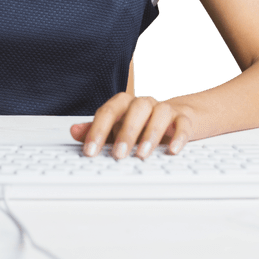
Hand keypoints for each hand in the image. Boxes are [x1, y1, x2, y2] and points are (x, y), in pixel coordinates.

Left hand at [69, 93, 193, 160]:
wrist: (178, 116)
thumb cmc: (142, 124)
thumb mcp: (117, 129)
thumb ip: (96, 130)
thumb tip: (74, 132)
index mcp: (124, 104)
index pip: (108, 112)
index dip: (97, 131)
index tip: (90, 151)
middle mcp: (144, 103)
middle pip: (134, 109)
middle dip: (125, 133)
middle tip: (118, 155)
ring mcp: (165, 109)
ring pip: (159, 113)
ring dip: (150, 134)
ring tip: (142, 155)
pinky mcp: (184, 118)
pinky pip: (183, 124)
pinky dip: (178, 136)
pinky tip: (172, 150)